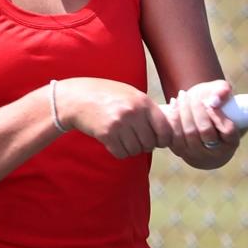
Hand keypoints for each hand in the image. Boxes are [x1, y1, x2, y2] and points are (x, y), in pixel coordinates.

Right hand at [53, 78, 173, 157]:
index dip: (164, 140)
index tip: (159, 142)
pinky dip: (119, 152)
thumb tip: (168, 130)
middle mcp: (134, 113)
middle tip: (137, 140)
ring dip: (131, 149)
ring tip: (124, 139)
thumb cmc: (108, 95)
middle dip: (145, 145)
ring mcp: (120, 124)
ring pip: (135, 150)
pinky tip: (114, 142)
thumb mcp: (132, 94)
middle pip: (150, 143)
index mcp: (144, 102)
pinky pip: (121, 153)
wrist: (79, 98)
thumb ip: (148, 110)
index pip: (164, 130)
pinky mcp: (106, 134)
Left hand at [165, 80, 243, 167]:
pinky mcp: (180, 152)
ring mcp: (196, 155)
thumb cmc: (214, 106)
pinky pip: (173, 137)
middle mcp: (214, 154)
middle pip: (205, 130)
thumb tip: (215, 98)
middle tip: (193, 94)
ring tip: (182, 95)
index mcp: (231, 142)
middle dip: (197, 109)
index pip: (228, 131)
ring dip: (183, 111)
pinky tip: (172, 104)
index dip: (219, 115)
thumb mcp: (222, 96)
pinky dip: (171, 119)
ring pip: (188, 134)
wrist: (198, 121)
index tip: (210, 101)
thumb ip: (223, 91)